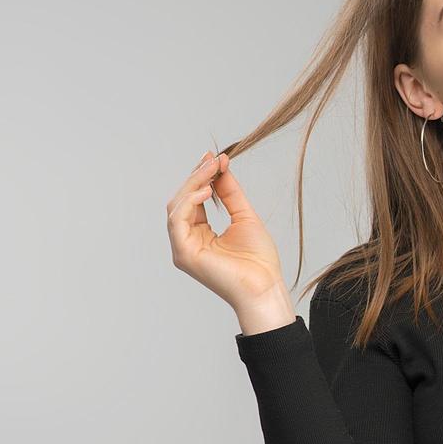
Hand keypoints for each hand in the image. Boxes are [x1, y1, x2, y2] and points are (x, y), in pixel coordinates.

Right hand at [166, 150, 285, 309]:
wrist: (266, 286)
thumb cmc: (259, 261)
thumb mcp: (244, 217)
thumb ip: (230, 193)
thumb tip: (220, 166)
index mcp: (199, 235)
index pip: (192, 200)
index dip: (201, 177)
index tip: (213, 157)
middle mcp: (187, 241)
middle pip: (181, 201)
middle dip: (196, 177)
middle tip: (212, 159)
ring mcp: (183, 249)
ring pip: (176, 207)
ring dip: (193, 184)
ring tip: (211, 170)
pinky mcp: (184, 254)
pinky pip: (177, 221)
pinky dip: (189, 202)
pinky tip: (206, 191)